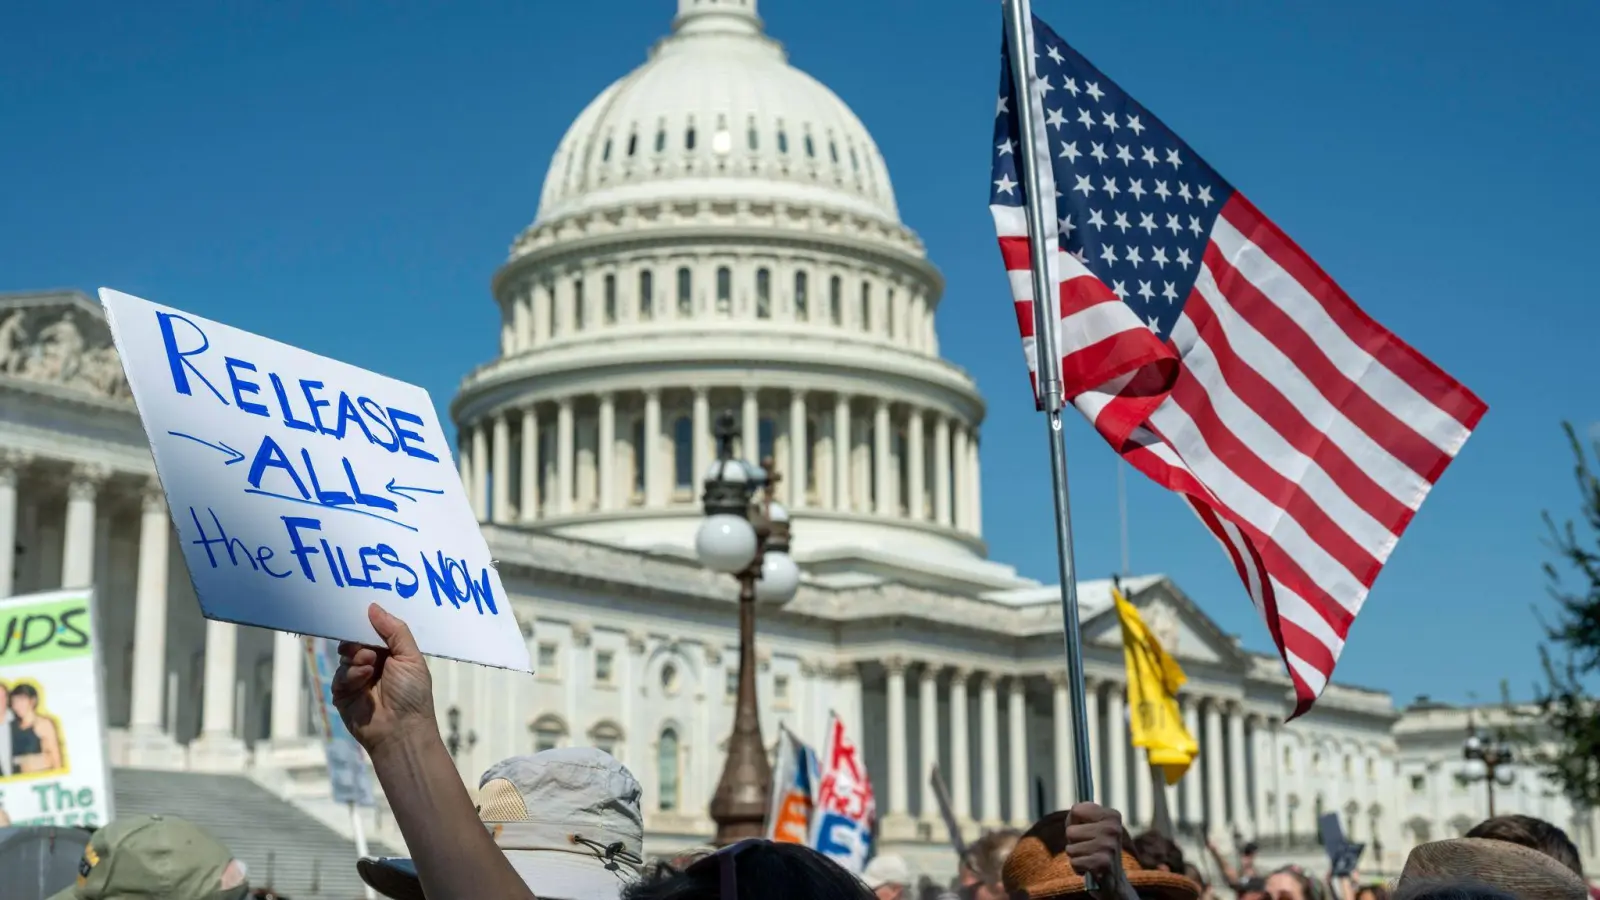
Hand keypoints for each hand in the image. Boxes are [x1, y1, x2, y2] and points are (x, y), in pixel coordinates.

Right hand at [333, 603, 434, 758]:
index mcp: (390, 654)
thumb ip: (394, 630)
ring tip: (370, 664)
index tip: (359, 610)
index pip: (373, 632)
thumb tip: (373, 607)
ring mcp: (356, 679)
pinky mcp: (342, 693)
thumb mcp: (410, 657)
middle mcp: (372, 664)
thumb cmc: (412, 693)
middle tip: (366, 643)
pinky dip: (350, 673)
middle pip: (355, 641)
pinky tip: (363, 677)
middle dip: (358, 639)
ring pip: (345, 656)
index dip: (367, 623)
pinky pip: (339, 675)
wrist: (401, 730)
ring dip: (356, 656)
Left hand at [1064, 803, 1132, 899]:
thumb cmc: (1098, 849)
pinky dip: (1078, 867)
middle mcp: (1113, 829)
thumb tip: (1073, 812)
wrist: (1114, 880)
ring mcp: (1109, 846)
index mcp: (1112, 816)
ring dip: (1076, 856)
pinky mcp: (1103, 863)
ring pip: (1070, 848)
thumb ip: (1080, 816)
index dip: (1074, 822)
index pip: (1076, 810)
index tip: (1084, 830)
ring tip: (1089, 858)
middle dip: (1074, 842)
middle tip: (1088, 848)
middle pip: (1070, 831)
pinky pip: (1074, 862)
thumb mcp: (1093, 826)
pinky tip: (1090, 868)